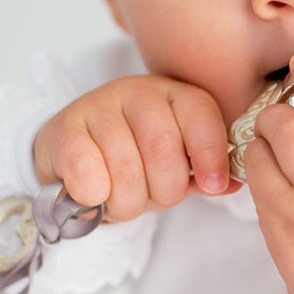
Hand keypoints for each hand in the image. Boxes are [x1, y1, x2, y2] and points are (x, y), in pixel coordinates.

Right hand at [33, 76, 238, 220]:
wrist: (75, 156)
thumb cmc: (136, 160)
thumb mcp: (177, 163)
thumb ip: (204, 172)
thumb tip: (229, 184)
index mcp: (175, 95)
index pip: (201, 117)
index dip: (210, 155)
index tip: (212, 185)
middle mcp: (138, 92)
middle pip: (163, 147)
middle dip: (164, 189)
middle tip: (152, 196)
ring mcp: (98, 106)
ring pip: (126, 167)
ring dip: (127, 201)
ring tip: (122, 198)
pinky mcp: (63, 129)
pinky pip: (87, 173)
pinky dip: (95, 196)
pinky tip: (95, 195)